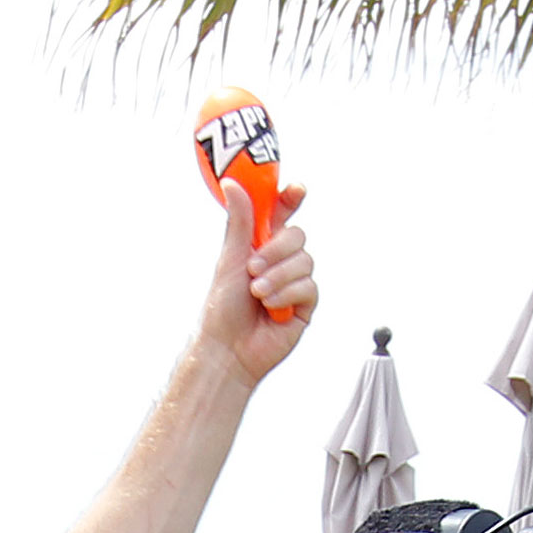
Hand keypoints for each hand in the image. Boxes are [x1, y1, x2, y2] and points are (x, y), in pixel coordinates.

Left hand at [202, 178, 316, 386]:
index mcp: (261, 247)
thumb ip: (240, 221)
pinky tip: (270, 306)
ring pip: (305, 261)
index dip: (290, 199)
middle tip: (252, 267)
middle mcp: (280, 263)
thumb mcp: (231, 258)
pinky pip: (308, 287)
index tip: (295, 190)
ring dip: (277, 276)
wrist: (228, 348)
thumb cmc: (223, 309)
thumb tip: (233, 184)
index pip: (282, 215)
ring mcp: (294, 283)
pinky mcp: (305, 305)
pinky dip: (286, 294)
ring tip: (256, 293)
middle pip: (298, 236)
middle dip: (276, 250)